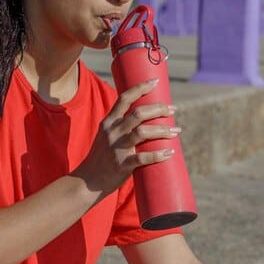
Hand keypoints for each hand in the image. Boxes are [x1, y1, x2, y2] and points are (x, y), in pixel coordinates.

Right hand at [73, 78, 179, 196]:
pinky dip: (158, 154)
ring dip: (163, 130)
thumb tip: (147, 119)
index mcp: (109, 122)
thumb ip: (121, 127)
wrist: (87, 182)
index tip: (155, 82)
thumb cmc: (101, 158)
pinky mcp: (122, 165)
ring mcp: (117, 148)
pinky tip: (169, 152)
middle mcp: (112, 132)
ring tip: (176, 131)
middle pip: (139, 113)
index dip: (141, 88)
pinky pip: (143, 157)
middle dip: (159, 109)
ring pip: (143, 132)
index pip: (124, 98)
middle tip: (173, 110)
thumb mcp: (106, 136)